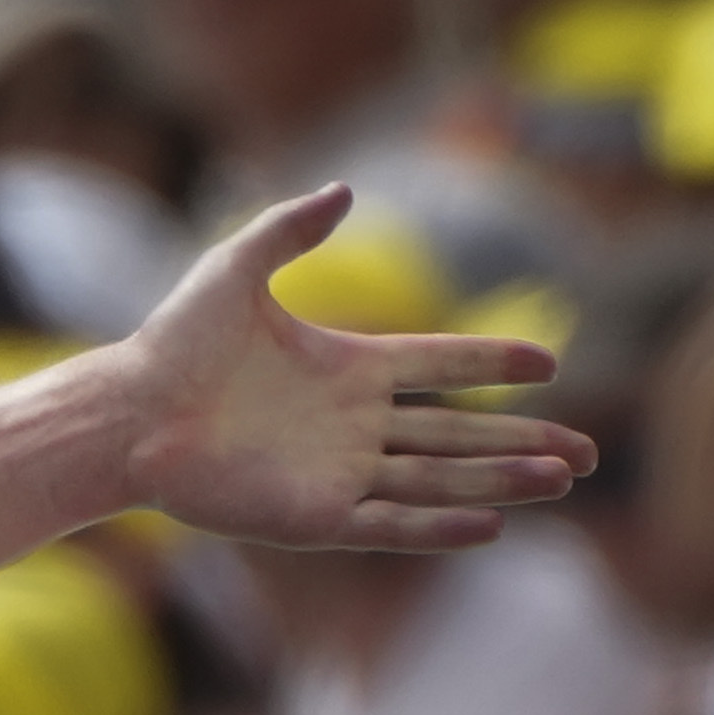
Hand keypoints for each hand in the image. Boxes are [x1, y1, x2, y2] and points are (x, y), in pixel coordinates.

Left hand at [118, 187, 587, 560]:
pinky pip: (391, 523)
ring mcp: (339, 475)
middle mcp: (355, 427)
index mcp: (349, 368)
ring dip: (502, 481)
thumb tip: (344, 189)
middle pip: (460, 434)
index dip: (494, 364)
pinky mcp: (314, 518)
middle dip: (524, 442)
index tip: (550, 363)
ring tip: (563, 480)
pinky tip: (493, 525)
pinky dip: (440, 525)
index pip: (442, 366)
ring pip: (440, 479)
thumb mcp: (236, 267)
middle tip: (586, 454)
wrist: (127, 411)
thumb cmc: (174, 343)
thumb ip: (293, 229)